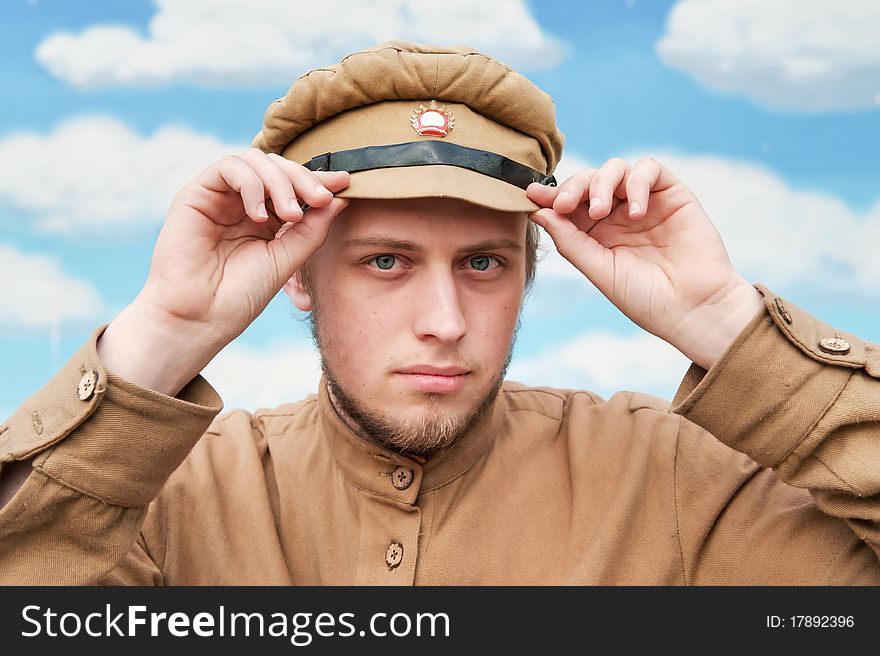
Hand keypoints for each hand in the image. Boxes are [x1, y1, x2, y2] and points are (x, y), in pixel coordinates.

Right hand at [99, 149, 349, 394]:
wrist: (201, 318)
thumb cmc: (241, 296)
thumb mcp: (287, 259)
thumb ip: (313, 228)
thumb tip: (341, 197)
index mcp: (266, 219)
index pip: (293, 185)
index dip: (318, 180)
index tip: (345, 183)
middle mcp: (243, 203)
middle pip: (277, 166)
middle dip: (304, 178)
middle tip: (320, 200)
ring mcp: (220, 197)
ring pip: (255, 160)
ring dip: (280, 181)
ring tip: (291, 215)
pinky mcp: (196, 194)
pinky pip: (229, 167)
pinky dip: (252, 184)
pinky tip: (258, 216)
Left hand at [527, 157, 762, 369]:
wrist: (693, 308)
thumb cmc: (645, 298)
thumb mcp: (598, 270)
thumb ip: (569, 240)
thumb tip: (538, 212)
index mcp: (597, 235)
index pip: (570, 205)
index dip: (551, 196)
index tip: (531, 194)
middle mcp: (619, 216)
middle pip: (589, 181)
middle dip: (573, 187)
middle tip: (566, 205)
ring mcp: (645, 203)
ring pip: (615, 169)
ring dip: (601, 183)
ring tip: (601, 211)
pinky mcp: (672, 195)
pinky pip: (649, 169)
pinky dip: (637, 182)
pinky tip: (637, 212)